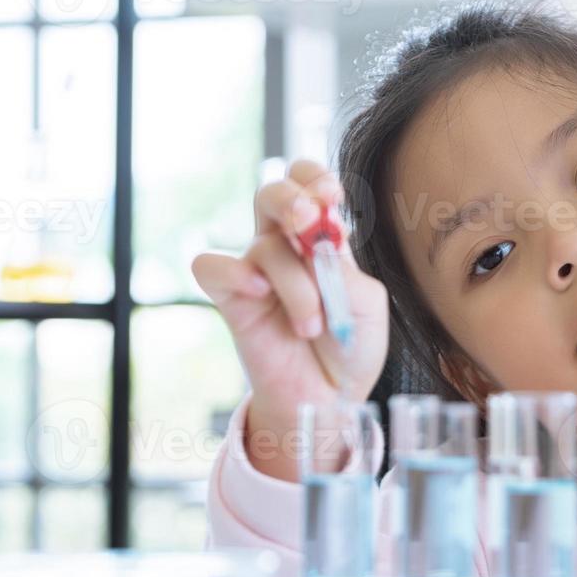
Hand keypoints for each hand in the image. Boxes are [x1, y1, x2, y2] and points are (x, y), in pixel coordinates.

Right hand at [193, 159, 388, 480]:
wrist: (329, 398)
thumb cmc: (351, 347)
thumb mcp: (365, 304)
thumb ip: (343, 269)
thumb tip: (318, 239)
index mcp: (322, 239)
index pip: (308, 184)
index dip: (315, 178)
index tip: (332, 196)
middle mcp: (286, 248)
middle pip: (272, 193)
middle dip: (292, 199)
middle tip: (310, 221)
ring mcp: (256, 272)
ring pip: (264, 246)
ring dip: (296, 284)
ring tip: (312, 324)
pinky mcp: (231, 300)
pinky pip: (211, 266)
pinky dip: (235, 273)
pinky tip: (260, 294)